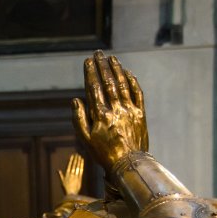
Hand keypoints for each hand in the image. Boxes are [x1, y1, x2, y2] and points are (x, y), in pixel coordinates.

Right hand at [57, 153, 83, 195]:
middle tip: (77, 154)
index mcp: (67, 174)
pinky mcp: (79, 178)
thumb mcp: (62, 181)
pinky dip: (82, 165)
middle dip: (75, 159)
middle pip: (74, 165)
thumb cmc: (66, 188)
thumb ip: (60, 175)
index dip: (71, 160)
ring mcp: (76, 175)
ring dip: (79, 161)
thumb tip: (58, 170)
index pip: (69, 165)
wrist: (71, 193)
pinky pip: (81, 170)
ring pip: (77, 167)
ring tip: (80, 156)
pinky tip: (82, 162)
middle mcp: (71, 174)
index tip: (72, 155)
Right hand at [72, 51, 148, 172]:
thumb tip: (75, 100)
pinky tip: (128, 73)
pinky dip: (132, 81)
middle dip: (102, 66)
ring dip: (117, 69)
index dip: (90, 73)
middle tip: (98, 54)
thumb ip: (79, 119)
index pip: (94, 88)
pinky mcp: (140, 114)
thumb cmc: (104, 154)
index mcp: (100, 115)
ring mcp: (129, 110)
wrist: (129, 164)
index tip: (88, 61)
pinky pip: (137, 93)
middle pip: (108, 82)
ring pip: (123, 84)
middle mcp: (115, 109)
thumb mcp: (86, 139)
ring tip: (112, 58)